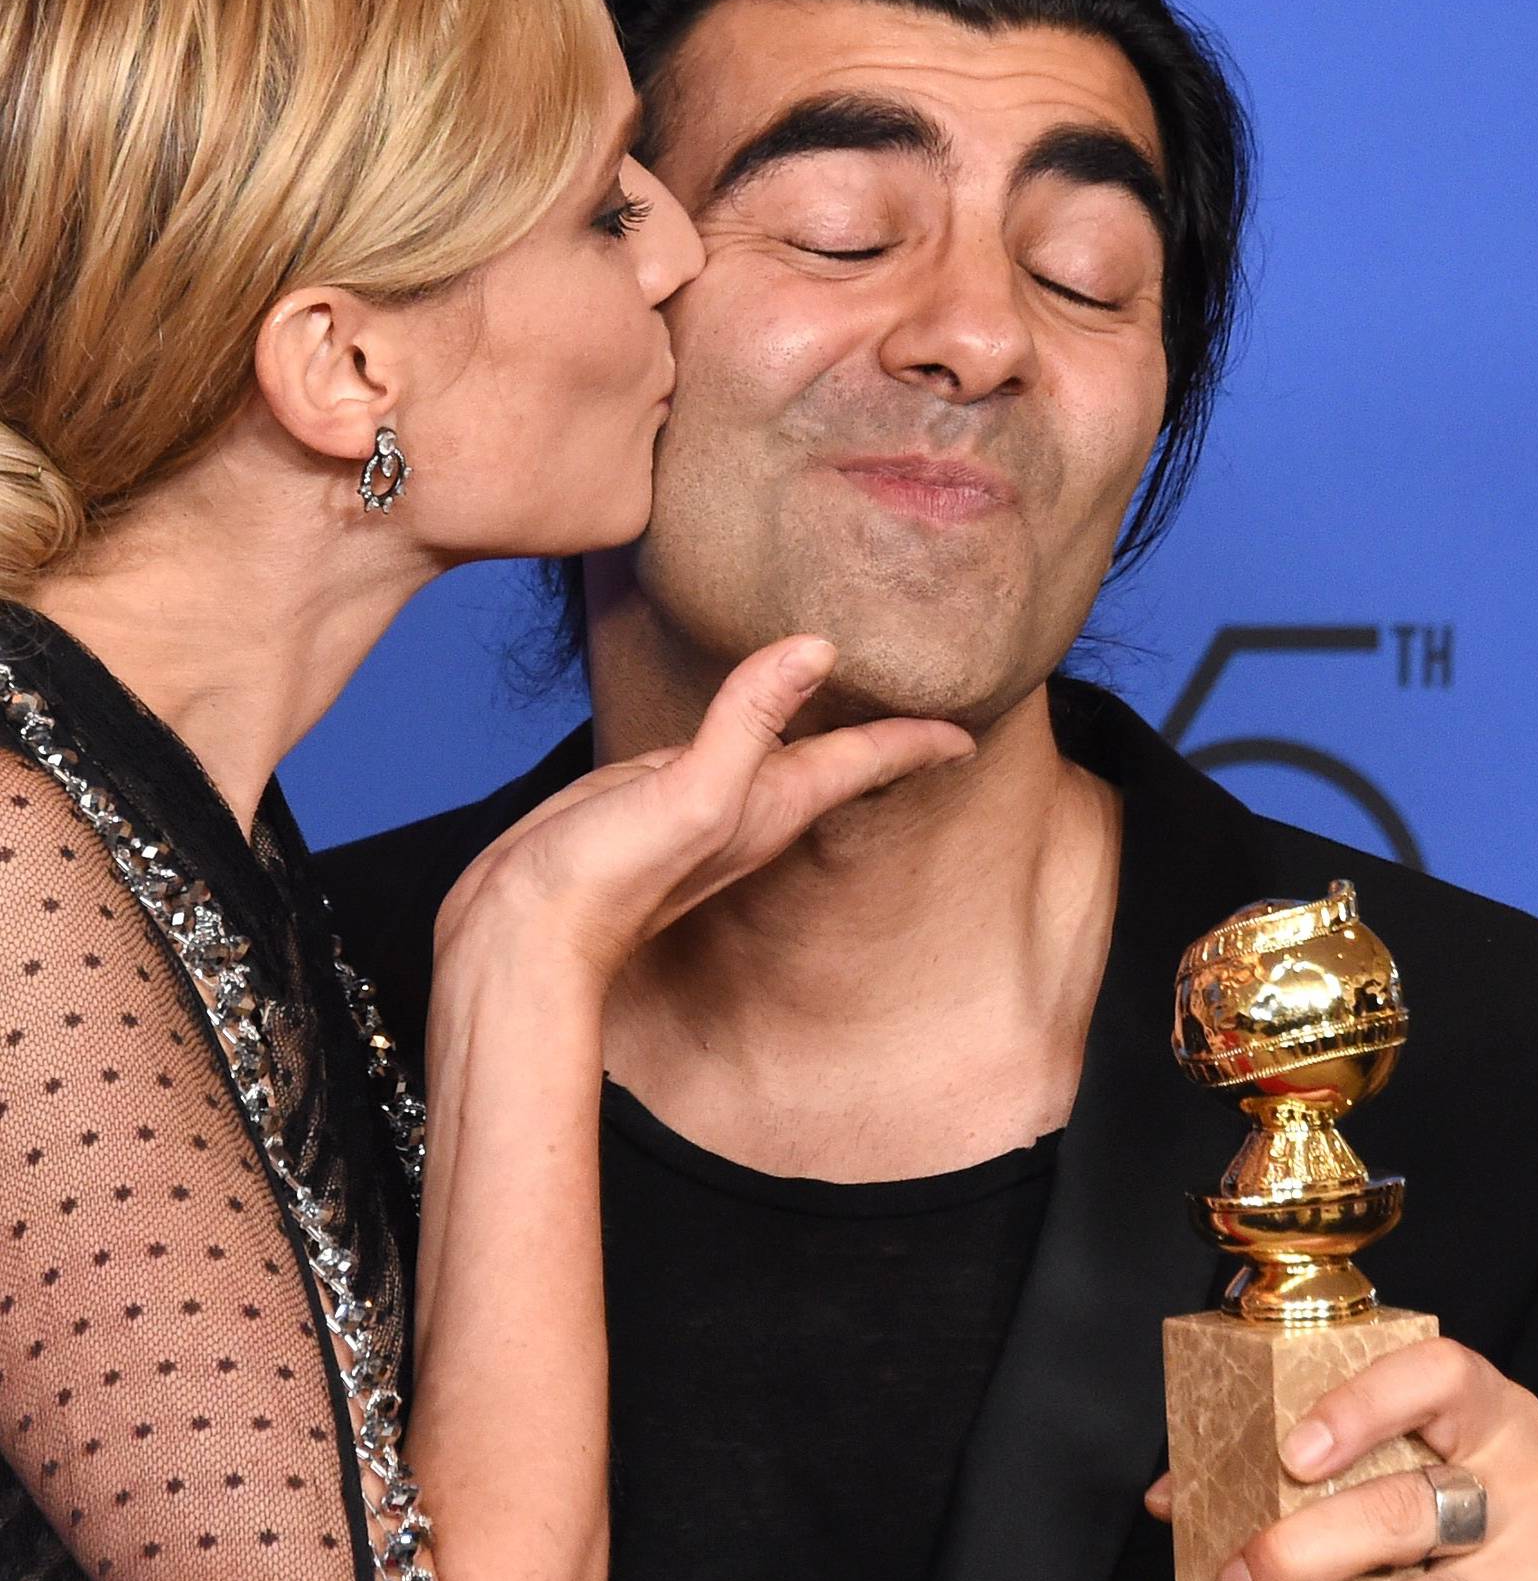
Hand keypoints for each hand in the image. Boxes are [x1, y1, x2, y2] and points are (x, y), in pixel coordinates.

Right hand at [437, 635, 972, 981]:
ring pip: (780, 750)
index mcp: (773, 803)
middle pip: (838, 758)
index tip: (971, 726)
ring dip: (820, 724)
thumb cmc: (608, 879)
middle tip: (931, 699)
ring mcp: (701, 800)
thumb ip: (749, 721)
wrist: (524, 932)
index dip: (921, 740)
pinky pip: (720, 745)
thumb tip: (817, 648)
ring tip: (855, 694)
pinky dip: (746, 718)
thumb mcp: (691, 792)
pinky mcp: (652, 795)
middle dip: (885, 730)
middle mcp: (748, 803)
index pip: (867, 760)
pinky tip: (743, 708)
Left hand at [1143, 1339, 1537, 1580]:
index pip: (1438, 1379)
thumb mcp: (1376, 1482)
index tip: (1288, 1456)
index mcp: (1491, 1419)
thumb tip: (1172, 1499)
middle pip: (1405, 1514)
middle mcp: (1533, 1495)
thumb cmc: (1423, 1538)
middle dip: (1300, 1556)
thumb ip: (1280, 1475)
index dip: (1362, 1408)